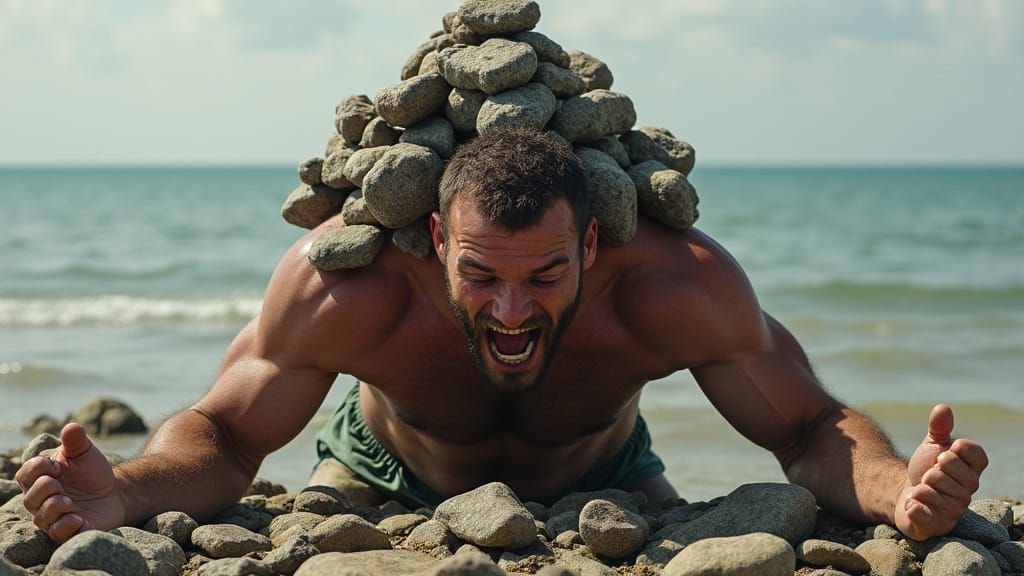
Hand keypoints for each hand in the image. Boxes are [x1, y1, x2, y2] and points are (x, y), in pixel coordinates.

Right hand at [14, 423, 126, 541]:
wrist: (115, 493)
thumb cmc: (92, 473)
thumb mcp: (86, 453)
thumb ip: (76, 440)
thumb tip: (71, 427)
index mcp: (41, 479)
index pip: (24, 475)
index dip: (38, 468)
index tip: (58, 465)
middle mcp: (41, 501)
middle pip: (29, 498)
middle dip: (46, 488)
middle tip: (63, 485)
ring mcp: (54, 518)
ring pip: (42, 518)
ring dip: (55, 507)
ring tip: (71, 502)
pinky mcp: (69, 531)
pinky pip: (59, 533)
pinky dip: (67, 524)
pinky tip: (80, 518)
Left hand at [894, 404, 987, 539]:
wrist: (905, 494)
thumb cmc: (925, 468)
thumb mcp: (932, 445)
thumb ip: (939, 427)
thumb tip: (942, 408)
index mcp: (973, 470)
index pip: (975, 453)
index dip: (956, 449)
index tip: (946, 452)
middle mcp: (968, 491)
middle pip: (947, 468)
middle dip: (930, 468)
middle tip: (929, 475)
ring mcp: (954, 510)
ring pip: (932, 488)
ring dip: (919, 485)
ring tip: (922, 489)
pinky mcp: (937, 526)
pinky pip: (924, 513)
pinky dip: (913, 505)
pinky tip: (913, 503)